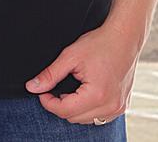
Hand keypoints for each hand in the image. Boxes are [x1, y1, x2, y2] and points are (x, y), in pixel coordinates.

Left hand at [24, 21, 139, 124]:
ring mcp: (118, 108)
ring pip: (86, 120)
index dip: (48, 102)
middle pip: (74, 118)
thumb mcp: (71, 56)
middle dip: (61, 104)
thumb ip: (50, 74)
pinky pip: (99, 116)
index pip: (64, 111)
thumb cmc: (100, 43)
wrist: (125, 37)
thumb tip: (32, 87)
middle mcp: (110, 107)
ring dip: (75, 108)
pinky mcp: (122, 106)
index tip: (42, 92)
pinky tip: (86, 92)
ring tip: (73, 88)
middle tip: (57, 87)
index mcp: (97, 96)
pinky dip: (89, 108)